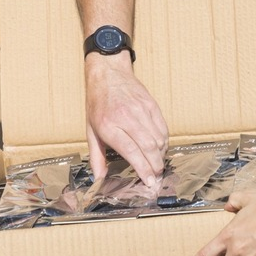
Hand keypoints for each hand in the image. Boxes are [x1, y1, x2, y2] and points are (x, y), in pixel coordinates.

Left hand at [84, 54, 167, 185]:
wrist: (108, 73)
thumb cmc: (97, 103)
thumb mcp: (91, 131)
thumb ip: (97, 157)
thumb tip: (100, 178)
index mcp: (109, 125)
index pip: (132, 151)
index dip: (143, 169)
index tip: (149, 181)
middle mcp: (127, 117)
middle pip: (149, 147)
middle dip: (155, 166)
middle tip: (156, 178)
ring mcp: (141, 110)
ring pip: (159, 138)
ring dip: (161, 156)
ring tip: (157, 165)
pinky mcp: (152, 105)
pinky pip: (163, 128)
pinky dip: (164, 142)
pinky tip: (160, 149)